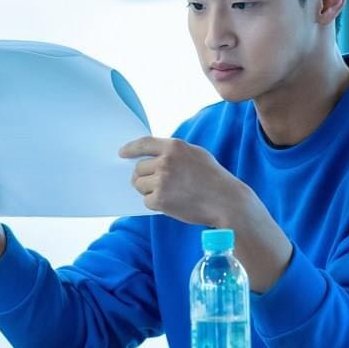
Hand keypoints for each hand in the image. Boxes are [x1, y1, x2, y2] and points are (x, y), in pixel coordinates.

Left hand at [119, 135, 293, 291]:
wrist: (225, 201)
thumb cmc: (213, 178)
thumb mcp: (196, 154)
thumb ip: (174, 152)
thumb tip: (152, 155)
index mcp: (174, 147)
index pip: (143, 143)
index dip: (130, 148)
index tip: (122, 153)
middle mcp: (165, 161)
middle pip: (139, 168)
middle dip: (144, 177)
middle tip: (159, 184)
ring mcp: (162, 180)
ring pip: (139, 185)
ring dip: (148, 190)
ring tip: (169, 193)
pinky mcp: (160, 199)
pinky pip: (146, 200)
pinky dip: (155, 203)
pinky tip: (172, 203)